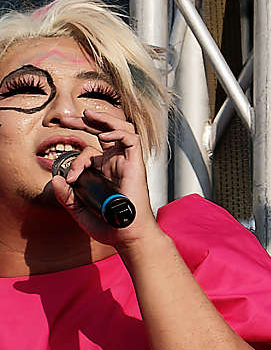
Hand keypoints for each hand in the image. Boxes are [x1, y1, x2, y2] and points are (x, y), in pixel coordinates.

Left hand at [46, 109, 154, 246]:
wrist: (127, 234)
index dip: (74, 156)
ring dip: (104, 119)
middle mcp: (116, 164)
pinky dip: (117, 132)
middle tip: (66, 118)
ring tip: (87, 115)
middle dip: (85, 122)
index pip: (90, 151)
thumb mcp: (78, 210)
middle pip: (105, 132)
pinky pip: (131, 139)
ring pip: (122, 129)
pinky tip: (102, 137)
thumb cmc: (110, 225)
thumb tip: (55, 179)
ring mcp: (127, 163)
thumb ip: (65, 196)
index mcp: (105, 172)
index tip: (63, 167)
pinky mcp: (136, 164)